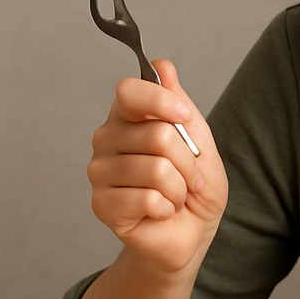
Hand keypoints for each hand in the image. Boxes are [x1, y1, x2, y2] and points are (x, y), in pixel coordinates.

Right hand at [86, 59, 227, 274]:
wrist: (190, 232)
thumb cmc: (194, 186)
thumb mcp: (200, 141)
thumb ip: (180, 105)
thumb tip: (162, 66)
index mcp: (128, 117)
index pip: (130, 91)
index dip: (162, 101)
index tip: (185, 116)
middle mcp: (107, 139)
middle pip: (157, 134)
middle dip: (189, 161)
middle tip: (191, 177)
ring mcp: (100, 172)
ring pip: (157, 169)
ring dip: (180, 188)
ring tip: (175, 195)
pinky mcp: (101, 204)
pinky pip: (148, 198)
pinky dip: (168, 207)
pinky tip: (161, 211)